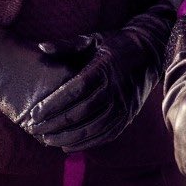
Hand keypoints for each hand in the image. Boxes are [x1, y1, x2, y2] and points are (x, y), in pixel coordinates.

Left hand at [27, 3, 176, 152]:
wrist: (150, 52)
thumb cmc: (116, 44)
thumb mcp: (93, 39)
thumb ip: (67, 45)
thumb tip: (42, 48)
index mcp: (105, 68)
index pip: (76, 90)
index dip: (54, 103)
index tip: (35, 113)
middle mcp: (116, 89)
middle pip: (82, 112)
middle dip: (56, 124)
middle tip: (35, 129)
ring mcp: (125, 104)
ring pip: (94, 128)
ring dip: (69, 137)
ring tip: (47, 140)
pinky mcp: (129, 116)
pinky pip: (106, 134)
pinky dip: (87, 143)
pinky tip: (68, 146)